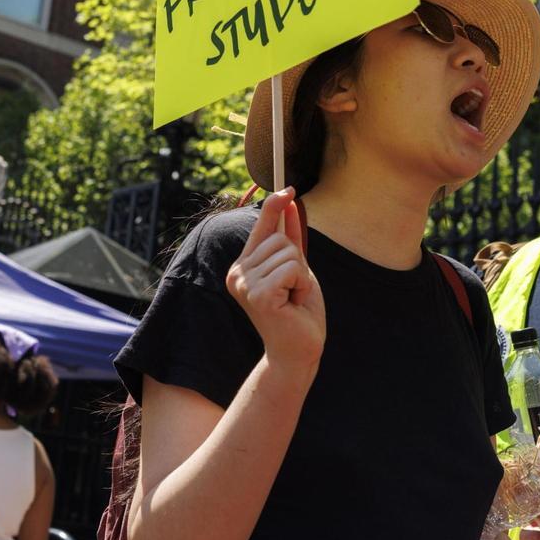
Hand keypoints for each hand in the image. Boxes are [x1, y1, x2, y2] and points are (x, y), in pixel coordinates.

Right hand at [226, 188, 324, 372]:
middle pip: (279, 238)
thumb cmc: (298, 312)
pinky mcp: (258, 295)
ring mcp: (245, 284)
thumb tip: (288, 203)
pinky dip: (301, 284)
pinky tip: (293, 303)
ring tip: (293, 298)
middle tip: (293, 289)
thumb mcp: (296, 269)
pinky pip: (292, 269)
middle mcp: (237, 273)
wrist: (299, 350)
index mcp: (244, 266)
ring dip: (301, 276)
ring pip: (288, 253)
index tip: (288, 188)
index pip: (260, 227)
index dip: (273, 206)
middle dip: (298, 261)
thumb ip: (289, 239)